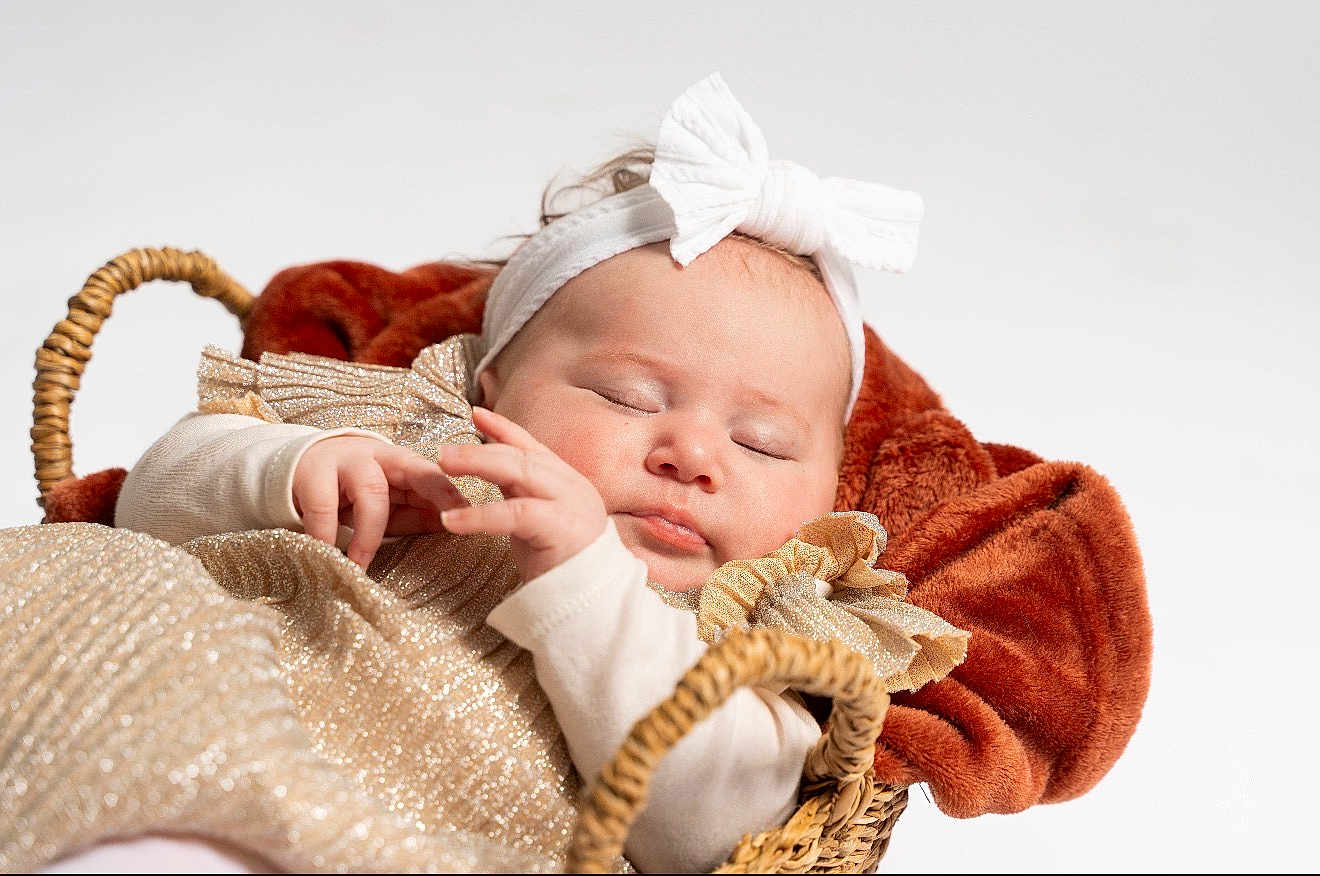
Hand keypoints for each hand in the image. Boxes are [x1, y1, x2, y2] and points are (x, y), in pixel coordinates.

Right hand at [292, 435, 470, 568]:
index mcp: (402, 462)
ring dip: (369, 534)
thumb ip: (415, 515)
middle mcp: (379, 456)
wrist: (297, 466)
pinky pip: (323, 507)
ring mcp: (345, 462)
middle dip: (435, 495)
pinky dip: (325, 534)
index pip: (435, 475)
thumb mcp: (387, 503)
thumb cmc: (352, 491)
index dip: (452, 494)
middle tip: (447, 525)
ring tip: (362, 564)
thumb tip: (452, 529)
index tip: (470, 516)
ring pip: (371, 492)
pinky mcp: (311, 474)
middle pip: (415, 473)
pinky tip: (328, 555)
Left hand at [435, 406, 607, 582]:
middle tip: (443, 451)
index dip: (504, 428)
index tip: (475, 413)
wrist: (593, 606)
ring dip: (478, 465)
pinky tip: (451, 519)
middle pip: (522, 456)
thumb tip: (489, 468)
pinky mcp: (562, 529)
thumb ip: (520, 494)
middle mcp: (573, 487)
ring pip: (521, 473)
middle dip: (480, 447)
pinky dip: (480, 514)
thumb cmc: (562, 569)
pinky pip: (516, 513)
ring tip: (443, 467)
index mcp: (567, 482)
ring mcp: (571, 505)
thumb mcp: (537, 522)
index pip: (532, 446)